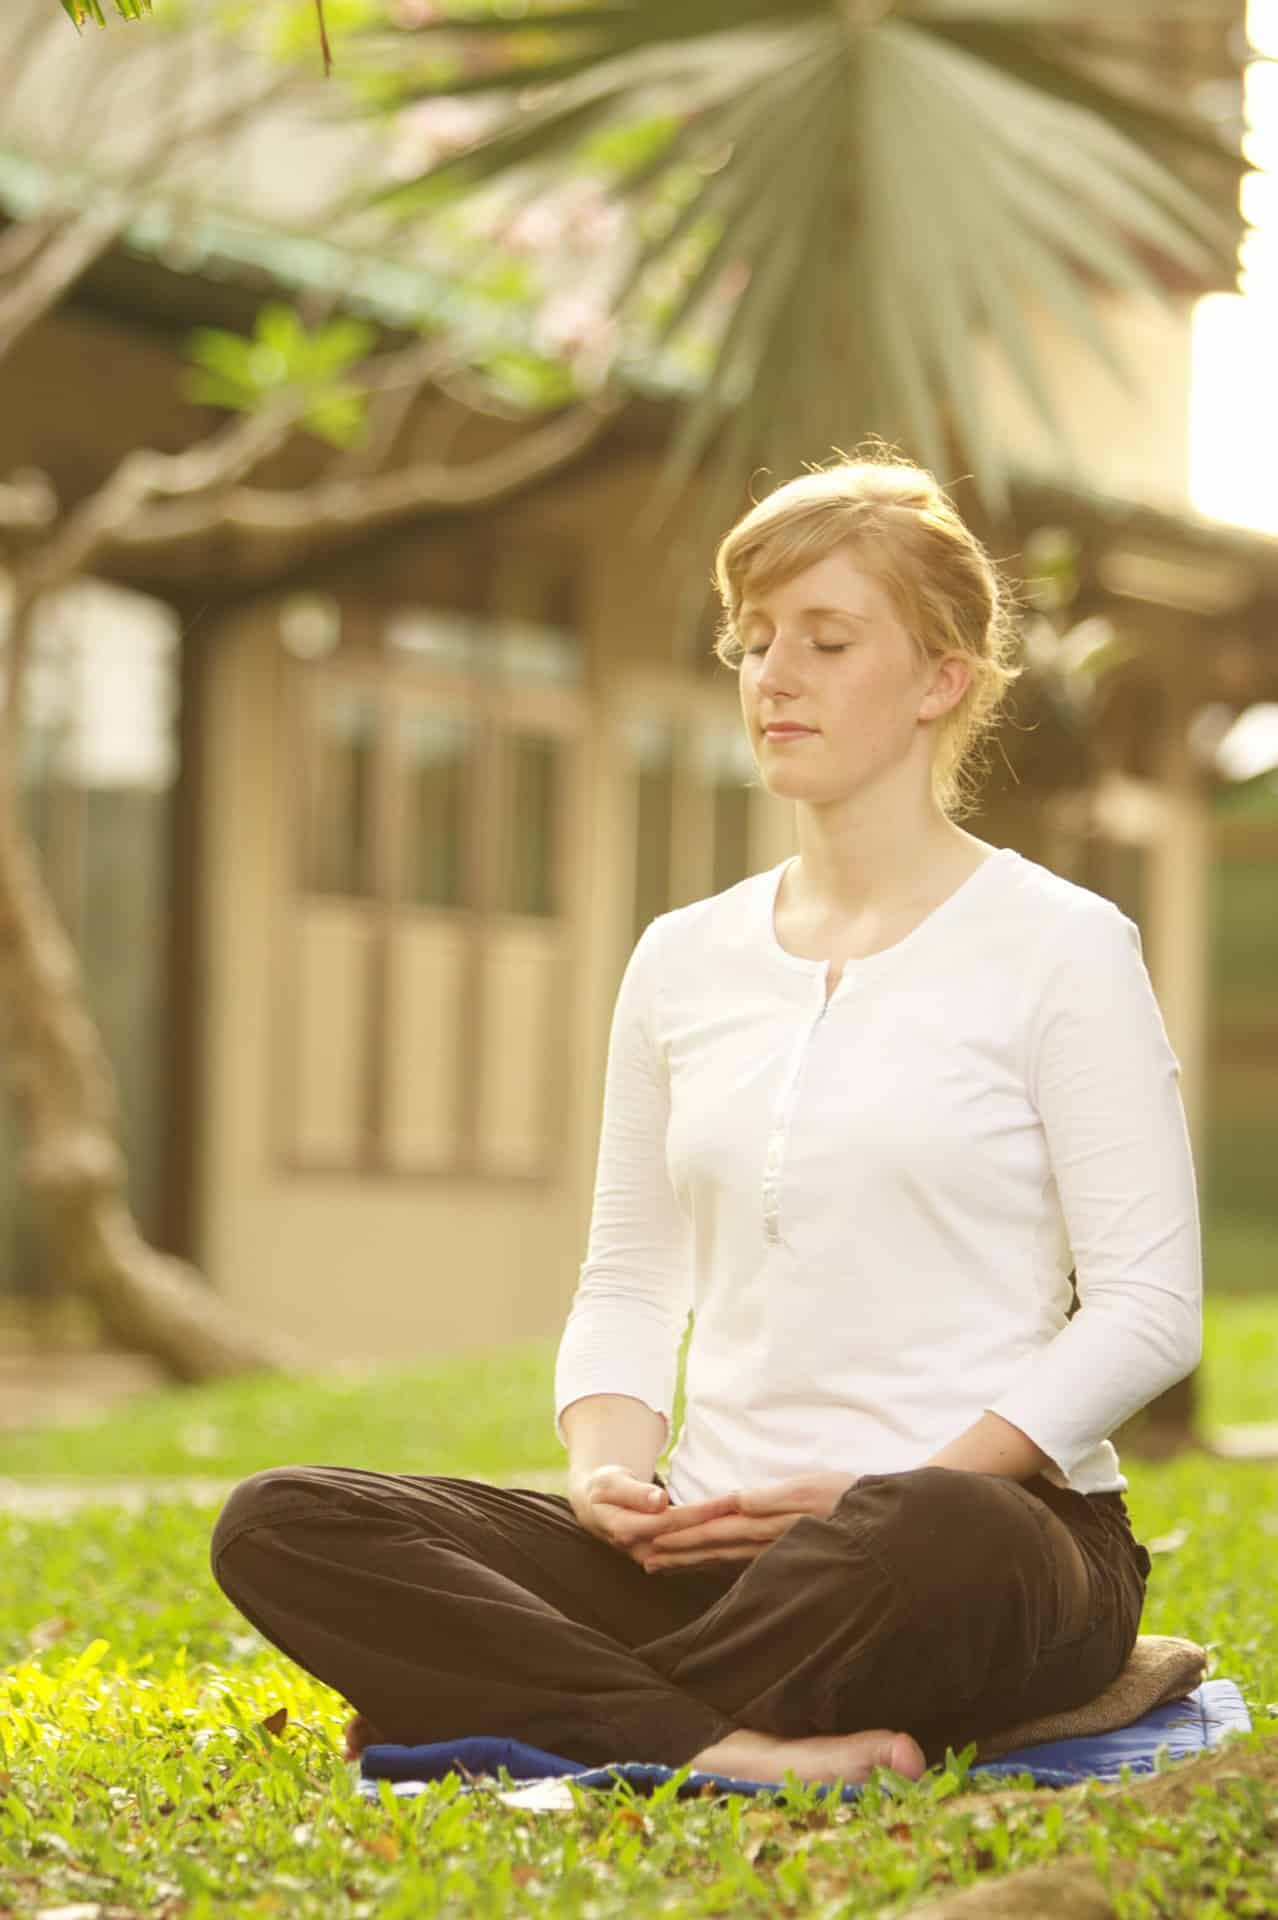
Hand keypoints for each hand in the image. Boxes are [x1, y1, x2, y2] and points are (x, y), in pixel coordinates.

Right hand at [568, 1465, 738, 1560]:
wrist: (595, 1507)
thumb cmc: (604, 1487)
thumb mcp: (611, 1482)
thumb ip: (635, 1493)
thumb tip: (660, 1503)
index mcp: (627, 1530)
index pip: (672, 1522)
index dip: (702, 1512)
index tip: (731, 1500)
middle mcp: (642, 1551)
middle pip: (689, 1539)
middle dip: (722, 1526)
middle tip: (754, 1513)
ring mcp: (653, 1558)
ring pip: (694, 1551)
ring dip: (724, 1540)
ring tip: (755, 1526)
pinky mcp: (664, 1558)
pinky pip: (693, 1554)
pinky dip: (716, 1548)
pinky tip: (740, 1543)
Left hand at [637, 1472, 860, 1570]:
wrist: (881, 1530)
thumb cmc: (846, 1499)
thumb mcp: (806, 1491)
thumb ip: (769, 1501)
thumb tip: (737, 1502)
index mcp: (762, 1520)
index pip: (710, 1523)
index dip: (678, 1527)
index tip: (648, 1532)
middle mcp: (760, 1538)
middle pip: (706, 1542)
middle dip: (670, 1546)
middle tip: (635, 1552)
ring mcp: (768, 1549)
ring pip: (717, 1554)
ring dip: (684, 1558)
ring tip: (654, 1563)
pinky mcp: (778, 1552)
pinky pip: (735, 1560)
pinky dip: (711, 1562)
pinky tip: (699, 1566)